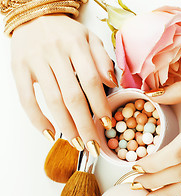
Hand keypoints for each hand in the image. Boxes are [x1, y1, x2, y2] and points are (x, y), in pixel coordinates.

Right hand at [11, 14, 116, 149]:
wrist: (34, 16)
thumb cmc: (66, 32)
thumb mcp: (89, 38)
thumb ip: (102, 59)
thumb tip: (112, 83)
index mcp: (76, 45)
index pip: (91, 81)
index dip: (100, 104)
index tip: (107, 123)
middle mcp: (55, 53)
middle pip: (72, 96)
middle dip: (84, 125)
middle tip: (93, 145)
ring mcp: (35, 62)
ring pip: (52, 100)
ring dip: (66, 126)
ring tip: (77, 144)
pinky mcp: (19, 69)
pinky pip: (26, 99)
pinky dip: (37, 119)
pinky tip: (50, 133)